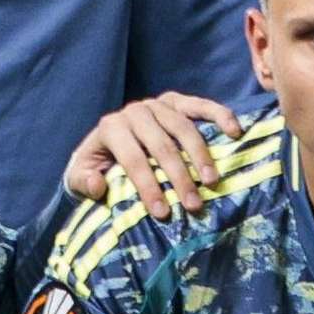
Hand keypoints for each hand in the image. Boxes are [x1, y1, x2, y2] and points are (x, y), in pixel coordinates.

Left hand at [64, 93, 243, 209]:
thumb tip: (98, 185)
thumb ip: (84, 183)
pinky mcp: (175, 101)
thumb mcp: (78, 179)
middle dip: (178, 177)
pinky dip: (219, 115)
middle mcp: (134, 111)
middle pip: (162, 145)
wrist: (105, 145)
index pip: (133, 158)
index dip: (148, 185)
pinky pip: (200, 105)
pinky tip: (235, 131)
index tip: (163, 212)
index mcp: (110, 127)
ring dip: (200, 156)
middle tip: (193, 204)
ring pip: (183, 127)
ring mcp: (157, 104)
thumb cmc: (95, 167)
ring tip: (212, 182)